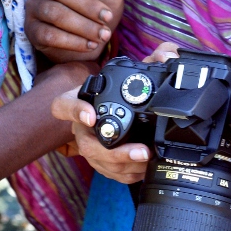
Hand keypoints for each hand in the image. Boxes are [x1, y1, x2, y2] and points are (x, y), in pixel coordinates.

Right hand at [25, 0, 122, 62]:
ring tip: (103, 35)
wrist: (89, 35)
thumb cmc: (99, 5)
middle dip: (87, 5)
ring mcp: (32, 6)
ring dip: (83, 26)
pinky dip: (73, 41)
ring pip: (53, 13)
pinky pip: (48, 35)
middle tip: (107, 17)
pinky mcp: (31, 29)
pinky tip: (90, 45)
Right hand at [49, 42, 179, 181]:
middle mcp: (82, 125)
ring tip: (148, 159)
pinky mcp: (101, 162)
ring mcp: (90, 145)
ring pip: (98, 163)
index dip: (75, 111)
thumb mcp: (139, 70)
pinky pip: (109, 173)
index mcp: (83, 99)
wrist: (128, 107)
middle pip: (86, 144)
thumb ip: (155, 59)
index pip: (64, 104)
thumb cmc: (128, 87)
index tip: (91, 116)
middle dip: (114, 152)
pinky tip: (143, 169)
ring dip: (125, 165)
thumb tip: (166, 56)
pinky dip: (127, 173)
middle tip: (141, 149)